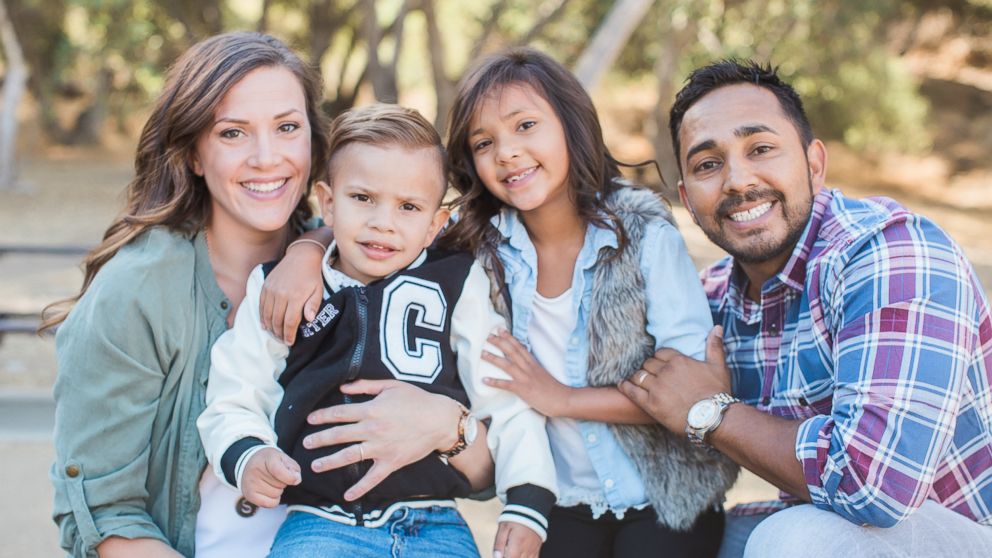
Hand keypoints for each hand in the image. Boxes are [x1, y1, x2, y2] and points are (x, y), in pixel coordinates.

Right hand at [241, 447, 300, 507]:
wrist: (249, 463)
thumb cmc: (269, 461)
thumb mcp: (283, 458)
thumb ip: (293, 468)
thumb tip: (296, 480)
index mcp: (267, 458)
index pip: (278, 471)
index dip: (290, 477)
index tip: (294, 479)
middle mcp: (255, 470)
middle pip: (280, 485)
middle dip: (283, 482)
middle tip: (275, 476)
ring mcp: (250, 483)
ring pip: (276, 495)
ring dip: (277, 490)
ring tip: (270, 482)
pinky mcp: (249, 495)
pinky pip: (269, 504)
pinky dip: (273, 500)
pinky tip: (268, 491)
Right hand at [260, 237, 325, 343]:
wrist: (301, 256)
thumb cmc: (312, 276)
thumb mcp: (318, 290)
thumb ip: (313, 305)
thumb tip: (309, 320)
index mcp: (296, 296)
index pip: (290, 322)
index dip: (289, 335)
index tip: (290, 342)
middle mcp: (281, 294)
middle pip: (277, 320)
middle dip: (279, 334)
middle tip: (283, 341)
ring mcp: (271, 289)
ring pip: (267, 314)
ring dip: (270, 327)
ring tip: (275, 335)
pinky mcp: (265, 286)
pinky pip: (261, 305)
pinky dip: (262, 317)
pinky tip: (265, 325)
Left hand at [302, 380, 462, 500]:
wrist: (440, 420)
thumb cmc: (417, 400)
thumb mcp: (391, 386)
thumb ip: (365, 386)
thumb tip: (342, 387)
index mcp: (371, 409)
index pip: (340, 413)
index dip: (322, 416)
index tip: (310, 420)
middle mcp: (372, 429)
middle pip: (339, 435)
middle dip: (319, 439)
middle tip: (305, 444)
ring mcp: (381, 448)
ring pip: (349, 456)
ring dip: (330, 462)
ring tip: (315, 466)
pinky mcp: (391, 462)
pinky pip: (372, 478)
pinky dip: (360, 488)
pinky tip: (347, 496)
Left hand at [482, 329, 570, 416]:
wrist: (564, 400)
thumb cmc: (554, 390)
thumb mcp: (543, 375)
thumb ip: (533, 369)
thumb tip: (525, 364)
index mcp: (534, 364)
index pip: (520, 347)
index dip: (510, 338)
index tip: (500, 330)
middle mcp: (529, 368)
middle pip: (512, 352)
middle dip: (499, 343)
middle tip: (488, 335)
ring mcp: (526, 378)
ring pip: (507, 365)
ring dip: (493, 358)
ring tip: (482, 353)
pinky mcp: (523, 390)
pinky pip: (506, 384)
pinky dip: (495, 382)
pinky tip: (484, 380)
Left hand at [494, 521, 541, 557]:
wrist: (531, 509)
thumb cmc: (515, 518)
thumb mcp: (503, 528)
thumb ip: (499, 544)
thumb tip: (496, 557)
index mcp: (517, 544)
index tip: (500, 555)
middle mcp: (527, 549)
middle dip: (510, 557)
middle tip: (506, 551)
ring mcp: (533, 550)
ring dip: (517, 557)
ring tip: (512, 551)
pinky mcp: (537, 549)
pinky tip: (519, 554)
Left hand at [618, 326, 730, 432]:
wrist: (713, 418)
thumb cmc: (718, 393)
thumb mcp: (719, 366)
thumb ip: (714, 346)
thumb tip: (717, 327)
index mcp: (679, 360)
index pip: (660, 353)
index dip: (658, 358)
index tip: (659, 363)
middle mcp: (665, 371)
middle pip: (648, 364)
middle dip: (648, 368)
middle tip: (648, 374)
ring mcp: (656, 387)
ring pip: (639, 376)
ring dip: (637, 377)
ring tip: (635, 380)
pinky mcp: (650, 404)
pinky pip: (632, 391)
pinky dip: (626, 387)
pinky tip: (622, 385)